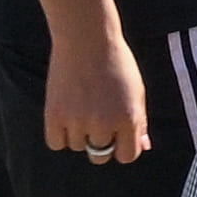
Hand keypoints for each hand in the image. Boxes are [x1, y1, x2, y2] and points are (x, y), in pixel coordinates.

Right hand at [42, 24, 148, 164]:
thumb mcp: (137, 92)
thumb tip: (143, 146)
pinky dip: (60, 135)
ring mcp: (77, 121)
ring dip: (80, 134)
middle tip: (98, 121)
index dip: (123, 147)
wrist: (87, 41)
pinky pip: (56, 143)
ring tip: (82, 108)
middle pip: (100, 156)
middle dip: (101, 144)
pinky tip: (66, 115)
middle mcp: (104, 124)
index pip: (127, 155)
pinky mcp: (54, 116)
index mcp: (129, 118)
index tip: (118, 136)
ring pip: (78, 147)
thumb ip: (139, 122)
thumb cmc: (117, 65)